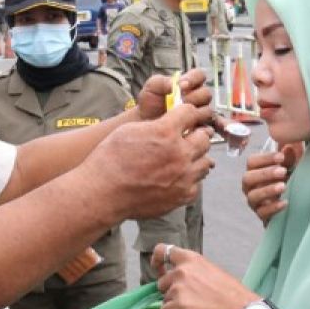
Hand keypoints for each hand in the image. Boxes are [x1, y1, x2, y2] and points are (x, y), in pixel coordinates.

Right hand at [89, 104, 214, 221]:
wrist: (103, 193)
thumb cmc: (110, 160)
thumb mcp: (129, 130)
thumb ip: (155, 125)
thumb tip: (169, 124)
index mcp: (166, 132)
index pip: (190, 113)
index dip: (185, 113)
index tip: (183, 117)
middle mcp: (180, 153)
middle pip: (204, 137)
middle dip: (196, 135)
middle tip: (186, 138)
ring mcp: (183, 177)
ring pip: (205, 162)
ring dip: (196, 157)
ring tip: (182, 159)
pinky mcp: (182, 195)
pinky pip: (197, 184)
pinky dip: (189, 179)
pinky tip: (176, 178)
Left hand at [136, 69, 210, 120]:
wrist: (144, 125)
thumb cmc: (149, 104)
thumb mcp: (151, 88)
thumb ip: (162, 81)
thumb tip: (177, 84)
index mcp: (187, 84)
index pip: (199, 75)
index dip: (194, 79)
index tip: (182, 86)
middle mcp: (196, 97)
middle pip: (206, 93)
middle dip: (194, 97)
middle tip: (181, 103)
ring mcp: (198, 113)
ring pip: (207, 110)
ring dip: (196, 113)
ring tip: (181, 116)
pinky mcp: (199, 128)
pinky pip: (209, 126)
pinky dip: (209, 126)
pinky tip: (199, 127)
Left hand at [151, 244, 258, 308]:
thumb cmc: (230, 291)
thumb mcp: (210, 270)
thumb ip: (192, 270)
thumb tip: (182, 278)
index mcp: (190, 259)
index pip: (163, 251)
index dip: (157, 260)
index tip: (157, 267)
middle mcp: (181, 271)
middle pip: (162, 281)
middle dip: (170, 290)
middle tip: (186, 297)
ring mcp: (177, 288)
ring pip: (164, 298)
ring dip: (174, 304)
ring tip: (193, 307)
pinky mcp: (177, 305)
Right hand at [241, 143, 302, 224]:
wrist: (295, 202)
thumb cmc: (290, 178)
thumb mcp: (293, 165)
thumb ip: (290, 155)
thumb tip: (288, 147)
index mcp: (255, 171)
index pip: (251, 162)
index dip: (265, 158)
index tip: (281, 157)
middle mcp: (250, 186)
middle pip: (247, 178)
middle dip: (265, 174)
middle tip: (283, 171)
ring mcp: (254, 201)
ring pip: (253, 196)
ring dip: (267, 190)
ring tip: (283, 186)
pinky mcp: (261, 215)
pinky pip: (262, 213)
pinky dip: (273, 208)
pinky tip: (285, 203)